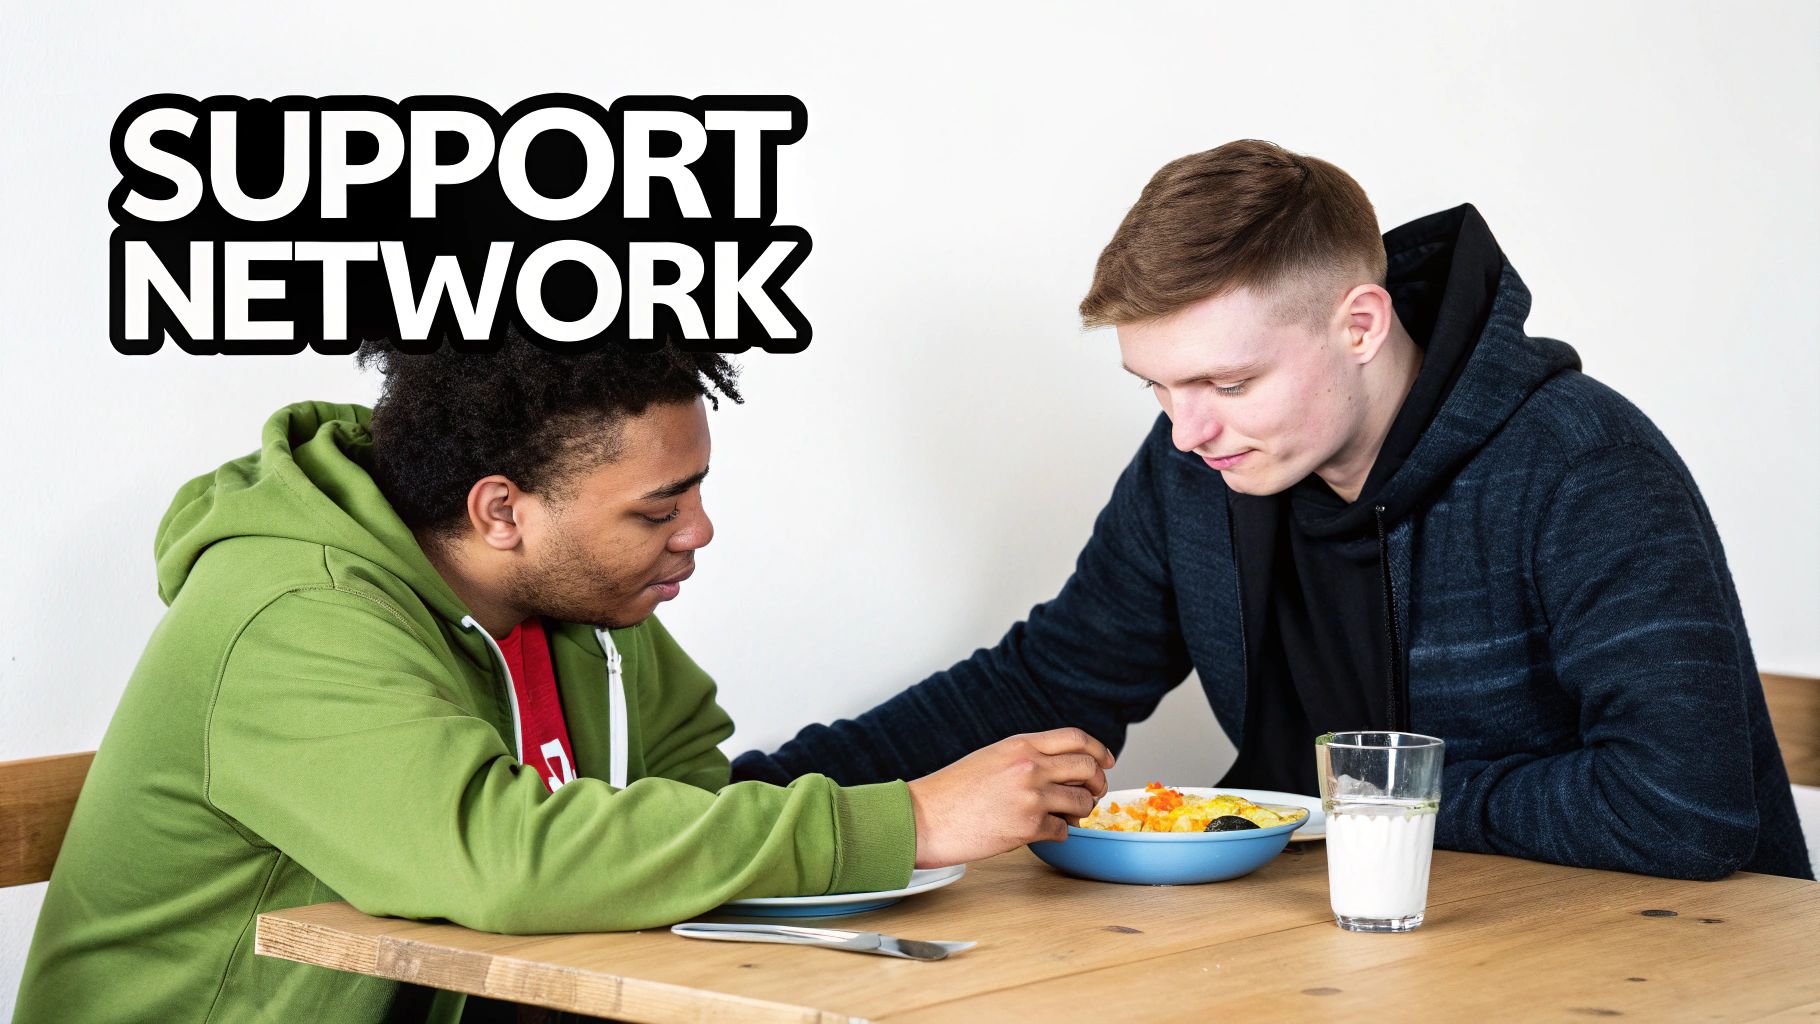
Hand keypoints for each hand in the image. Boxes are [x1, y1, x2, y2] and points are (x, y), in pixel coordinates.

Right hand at [905, 728, 1114, 868]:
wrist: (923, 818)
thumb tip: (1057, 768)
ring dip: (1079, 812)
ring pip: (1082, 801)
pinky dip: (1059, 834)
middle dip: (1097, 783)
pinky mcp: (1028, 826)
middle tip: (1092, 794)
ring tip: (1063, 817)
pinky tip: (1042, 832)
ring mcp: (1031, 796)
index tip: (1105, 761)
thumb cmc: (949, 792)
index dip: (1097, 749)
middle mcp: (1030, 766)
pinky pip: (1064, 830)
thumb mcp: (990, 759)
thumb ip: (1024, 758)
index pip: (1075, 737)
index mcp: (1019, 745)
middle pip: (1087, 767)